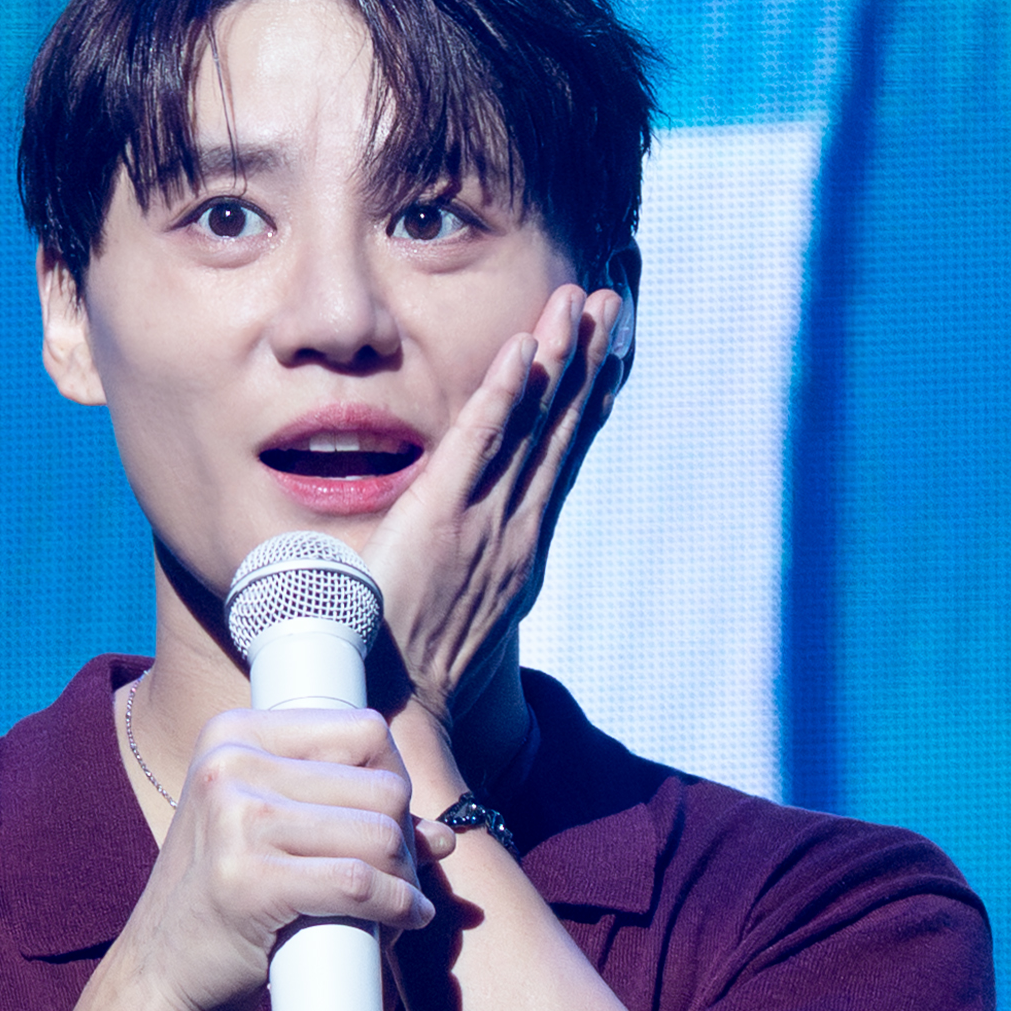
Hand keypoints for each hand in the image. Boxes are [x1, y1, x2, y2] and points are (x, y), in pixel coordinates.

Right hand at [113, 705, 441, 1010]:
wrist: (159, 981)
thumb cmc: (223, 907)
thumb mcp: (269, 837)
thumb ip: (344, 816)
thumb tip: (443, 835)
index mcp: (233, 735)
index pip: (363, 731)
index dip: (394, 782)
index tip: (390, 825)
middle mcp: (229, 765)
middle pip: (380, 787)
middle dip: (403, 840)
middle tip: (393, 881)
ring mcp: (235, 820)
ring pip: (380, 836)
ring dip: (403, 881)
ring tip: (392, 909)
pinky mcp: (249, 881)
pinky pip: (360, 885)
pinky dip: (395, 909)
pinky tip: (401, 922)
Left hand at [360, 271, 630, 733]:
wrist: (400, 708)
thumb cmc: (411, 665)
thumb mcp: (452, 607)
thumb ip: (458, 570)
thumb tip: (451, 553)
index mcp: (518, 547)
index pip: (559, 459)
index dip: (585, 403)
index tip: (608, 356)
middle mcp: (515, 529)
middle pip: (561, 430)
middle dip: (588, 362)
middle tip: (611, 303)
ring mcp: (485, 522)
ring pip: (533, 426)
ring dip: (559, 359)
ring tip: (583, 302)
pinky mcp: (443, 517)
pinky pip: (478, 442)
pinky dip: (503, 393)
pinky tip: (522, 348)